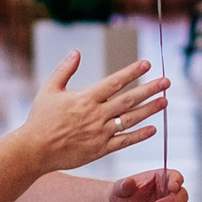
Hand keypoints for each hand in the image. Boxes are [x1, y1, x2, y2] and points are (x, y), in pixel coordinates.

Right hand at [16, 53, 166, 177]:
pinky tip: (153, 129)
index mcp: (85, 98)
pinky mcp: (100, 150)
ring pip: (130, 119)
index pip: (115, 82)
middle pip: (129, 99)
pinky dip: (139, 135)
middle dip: (149, 89)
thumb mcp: (49, 90)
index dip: (132, 72)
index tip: (147, 64)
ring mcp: (100, 133)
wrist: (34, 150)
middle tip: (167, 82)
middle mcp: (96, 115)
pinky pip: (124, 141)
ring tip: (165, 102)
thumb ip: (64, 70)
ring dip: (150, 110)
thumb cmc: (40, 119)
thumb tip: (76, 52)